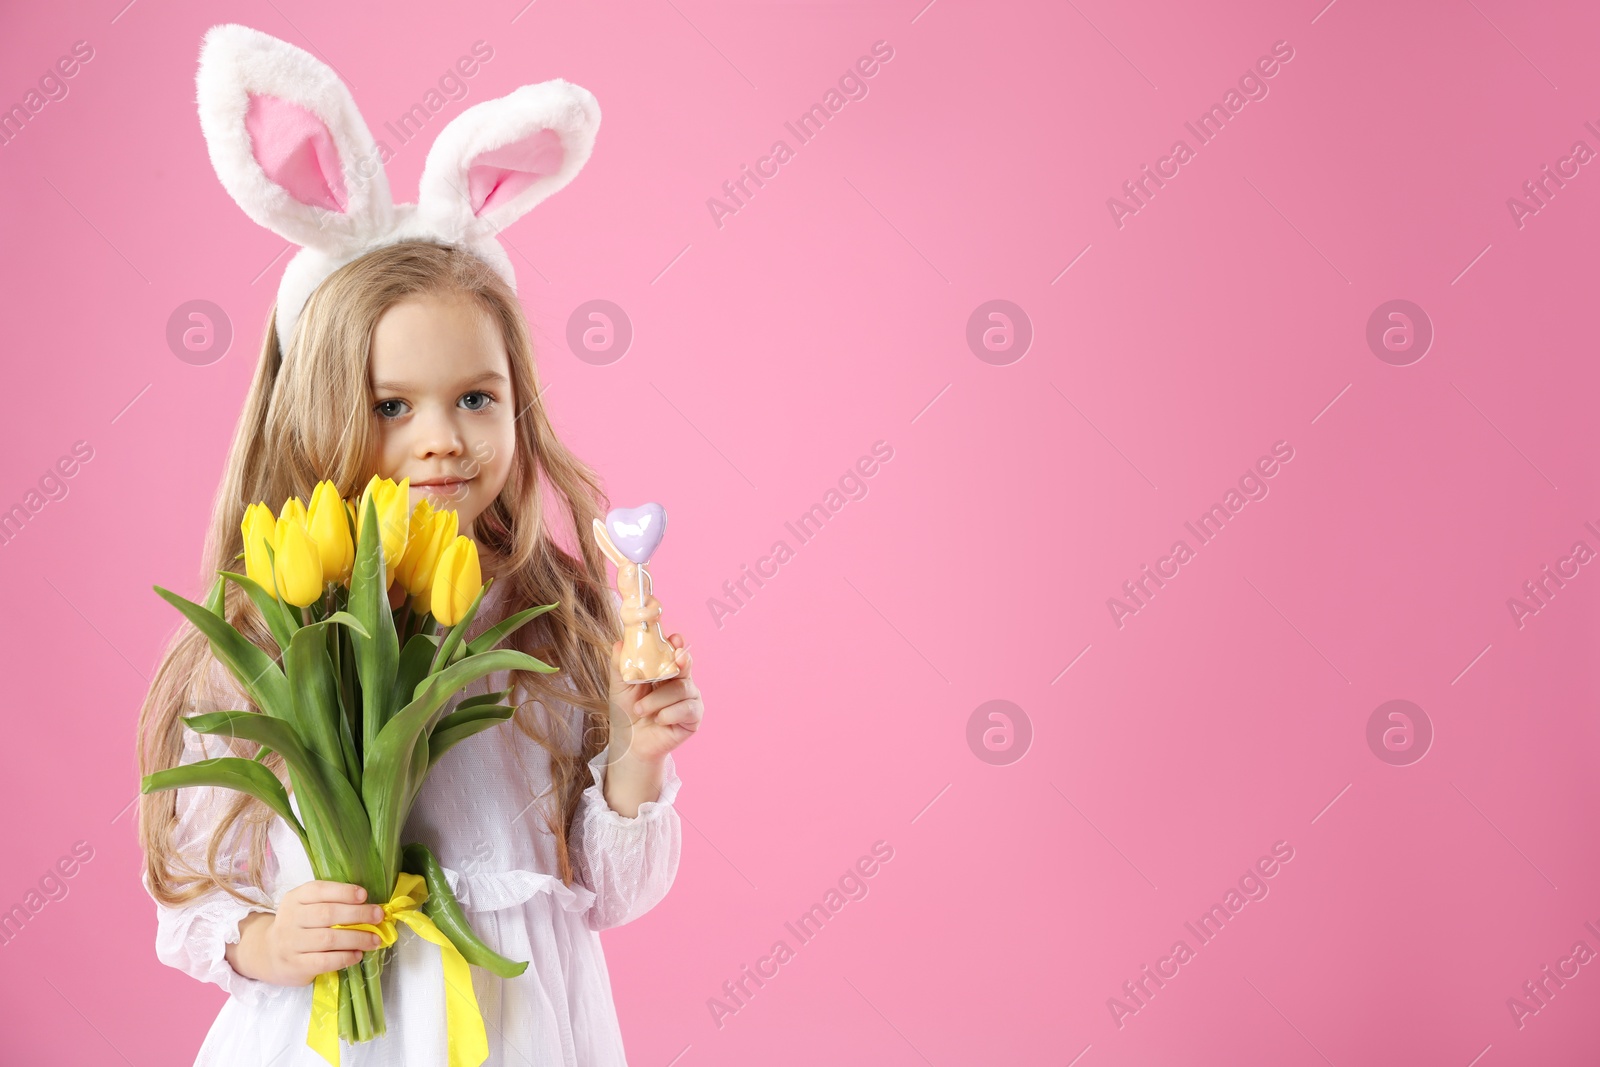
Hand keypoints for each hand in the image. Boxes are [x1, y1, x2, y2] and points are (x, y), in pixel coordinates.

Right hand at [227, 881, 386, 986]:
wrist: (268, 953)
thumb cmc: (299, 925)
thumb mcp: (306, 906)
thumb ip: (330, 902)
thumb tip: (369, 905)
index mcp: (295, 898)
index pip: (318, 890)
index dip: (343, 892)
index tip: (364, 895)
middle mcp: (291, 918)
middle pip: (327, 914)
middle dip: (357, 914)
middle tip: (378, 916)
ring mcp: (291, 943)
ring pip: (328, 939)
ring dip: (356, 938)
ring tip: (374, 939)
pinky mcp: (296, 965)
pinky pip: (324, 961)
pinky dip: (345, 957)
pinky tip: (357, 955)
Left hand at [607, 634, 702, 765]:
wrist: (630, 742)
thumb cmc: (627, 711)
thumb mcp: (620, 686)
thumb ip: (621, 665)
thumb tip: (619, 643)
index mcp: (665, 669)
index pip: (675, 651)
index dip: (677, 644)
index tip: (675, 639)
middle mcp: (681, 681)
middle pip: (685, 664)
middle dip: (681, 661)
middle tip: (677, 658)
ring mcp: (690, 698)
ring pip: (682, 688)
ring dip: (658, 700)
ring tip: (641, 709)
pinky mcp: (694, 717)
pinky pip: (687, 709)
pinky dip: (669, 714)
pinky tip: (659, 720)